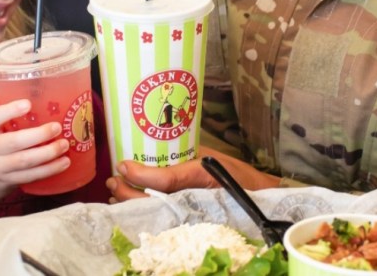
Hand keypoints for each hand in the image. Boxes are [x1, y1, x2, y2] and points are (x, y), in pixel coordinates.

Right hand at [0, 99, 68, 206]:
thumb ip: (12, 117)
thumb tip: (48, 102)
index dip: (9, 111)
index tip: (28, 103)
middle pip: (13, 142)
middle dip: (38, 135)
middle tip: (57, 127)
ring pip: (24, 161)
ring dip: (48, 153)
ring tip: (64, 145)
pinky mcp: (9, 181)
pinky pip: (31, 176)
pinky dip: (49, 169)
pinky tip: (64, 163)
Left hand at [106, 146, 279, 201]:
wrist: (262, 200)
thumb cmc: (239, 178)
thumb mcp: (209, 161)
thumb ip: (181, 159)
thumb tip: (143, 154)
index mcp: (198, 183)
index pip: (162, 183)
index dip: (138, 177)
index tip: (122, 167)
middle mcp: (191, 203)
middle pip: (151, 202)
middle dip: (127, 193)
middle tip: (114, 181)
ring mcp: (190, 216)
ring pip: (153, 213)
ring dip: (131, 203)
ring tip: (118, 191)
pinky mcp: (189, 222)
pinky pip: (162, 217)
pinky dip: (145, 210)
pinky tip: (135, 204)